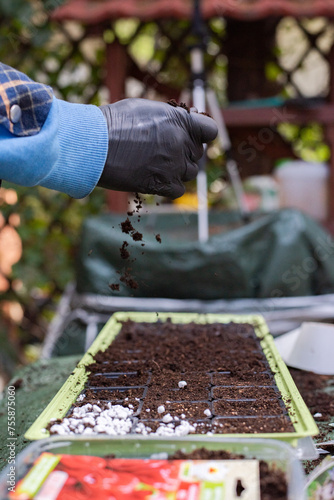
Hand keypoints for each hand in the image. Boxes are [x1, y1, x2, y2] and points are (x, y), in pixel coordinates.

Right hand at [98, 98, 216, 197]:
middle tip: (163, 153)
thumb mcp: (146, 109)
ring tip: (154, 164)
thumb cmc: (113, 123)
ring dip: (177, 171)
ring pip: (189, 173)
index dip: (201, 136)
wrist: (95, 144)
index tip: (192, 139)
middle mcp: (181, 142)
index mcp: (180, 120)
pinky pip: (178, 189)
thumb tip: (183, 121)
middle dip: (185, 154)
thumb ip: (169, 118)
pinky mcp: (164, 184)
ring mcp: (174, 164)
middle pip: (197, 154)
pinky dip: (169, 187)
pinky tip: (153, 178)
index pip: (210, 131)